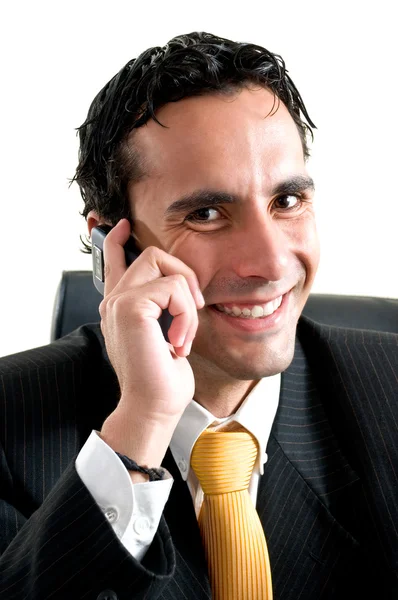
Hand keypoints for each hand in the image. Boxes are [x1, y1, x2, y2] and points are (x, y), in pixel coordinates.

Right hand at [98, 219, 204, 464]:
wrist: (153, 406)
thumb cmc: (162, 379)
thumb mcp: (164, 336)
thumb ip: (162, 309)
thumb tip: (180, 289)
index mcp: (120, 305)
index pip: (112, 261)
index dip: (116, 239)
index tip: (122, 226)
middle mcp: (115, 300)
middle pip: (152, 254)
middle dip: (184, 275)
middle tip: (193, 309)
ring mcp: (119, 301)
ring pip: (167, 268)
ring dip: (188, 304)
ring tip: (183, 336)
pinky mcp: (131, 307)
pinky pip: (174, 288)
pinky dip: (186, 315)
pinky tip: (178, 341)